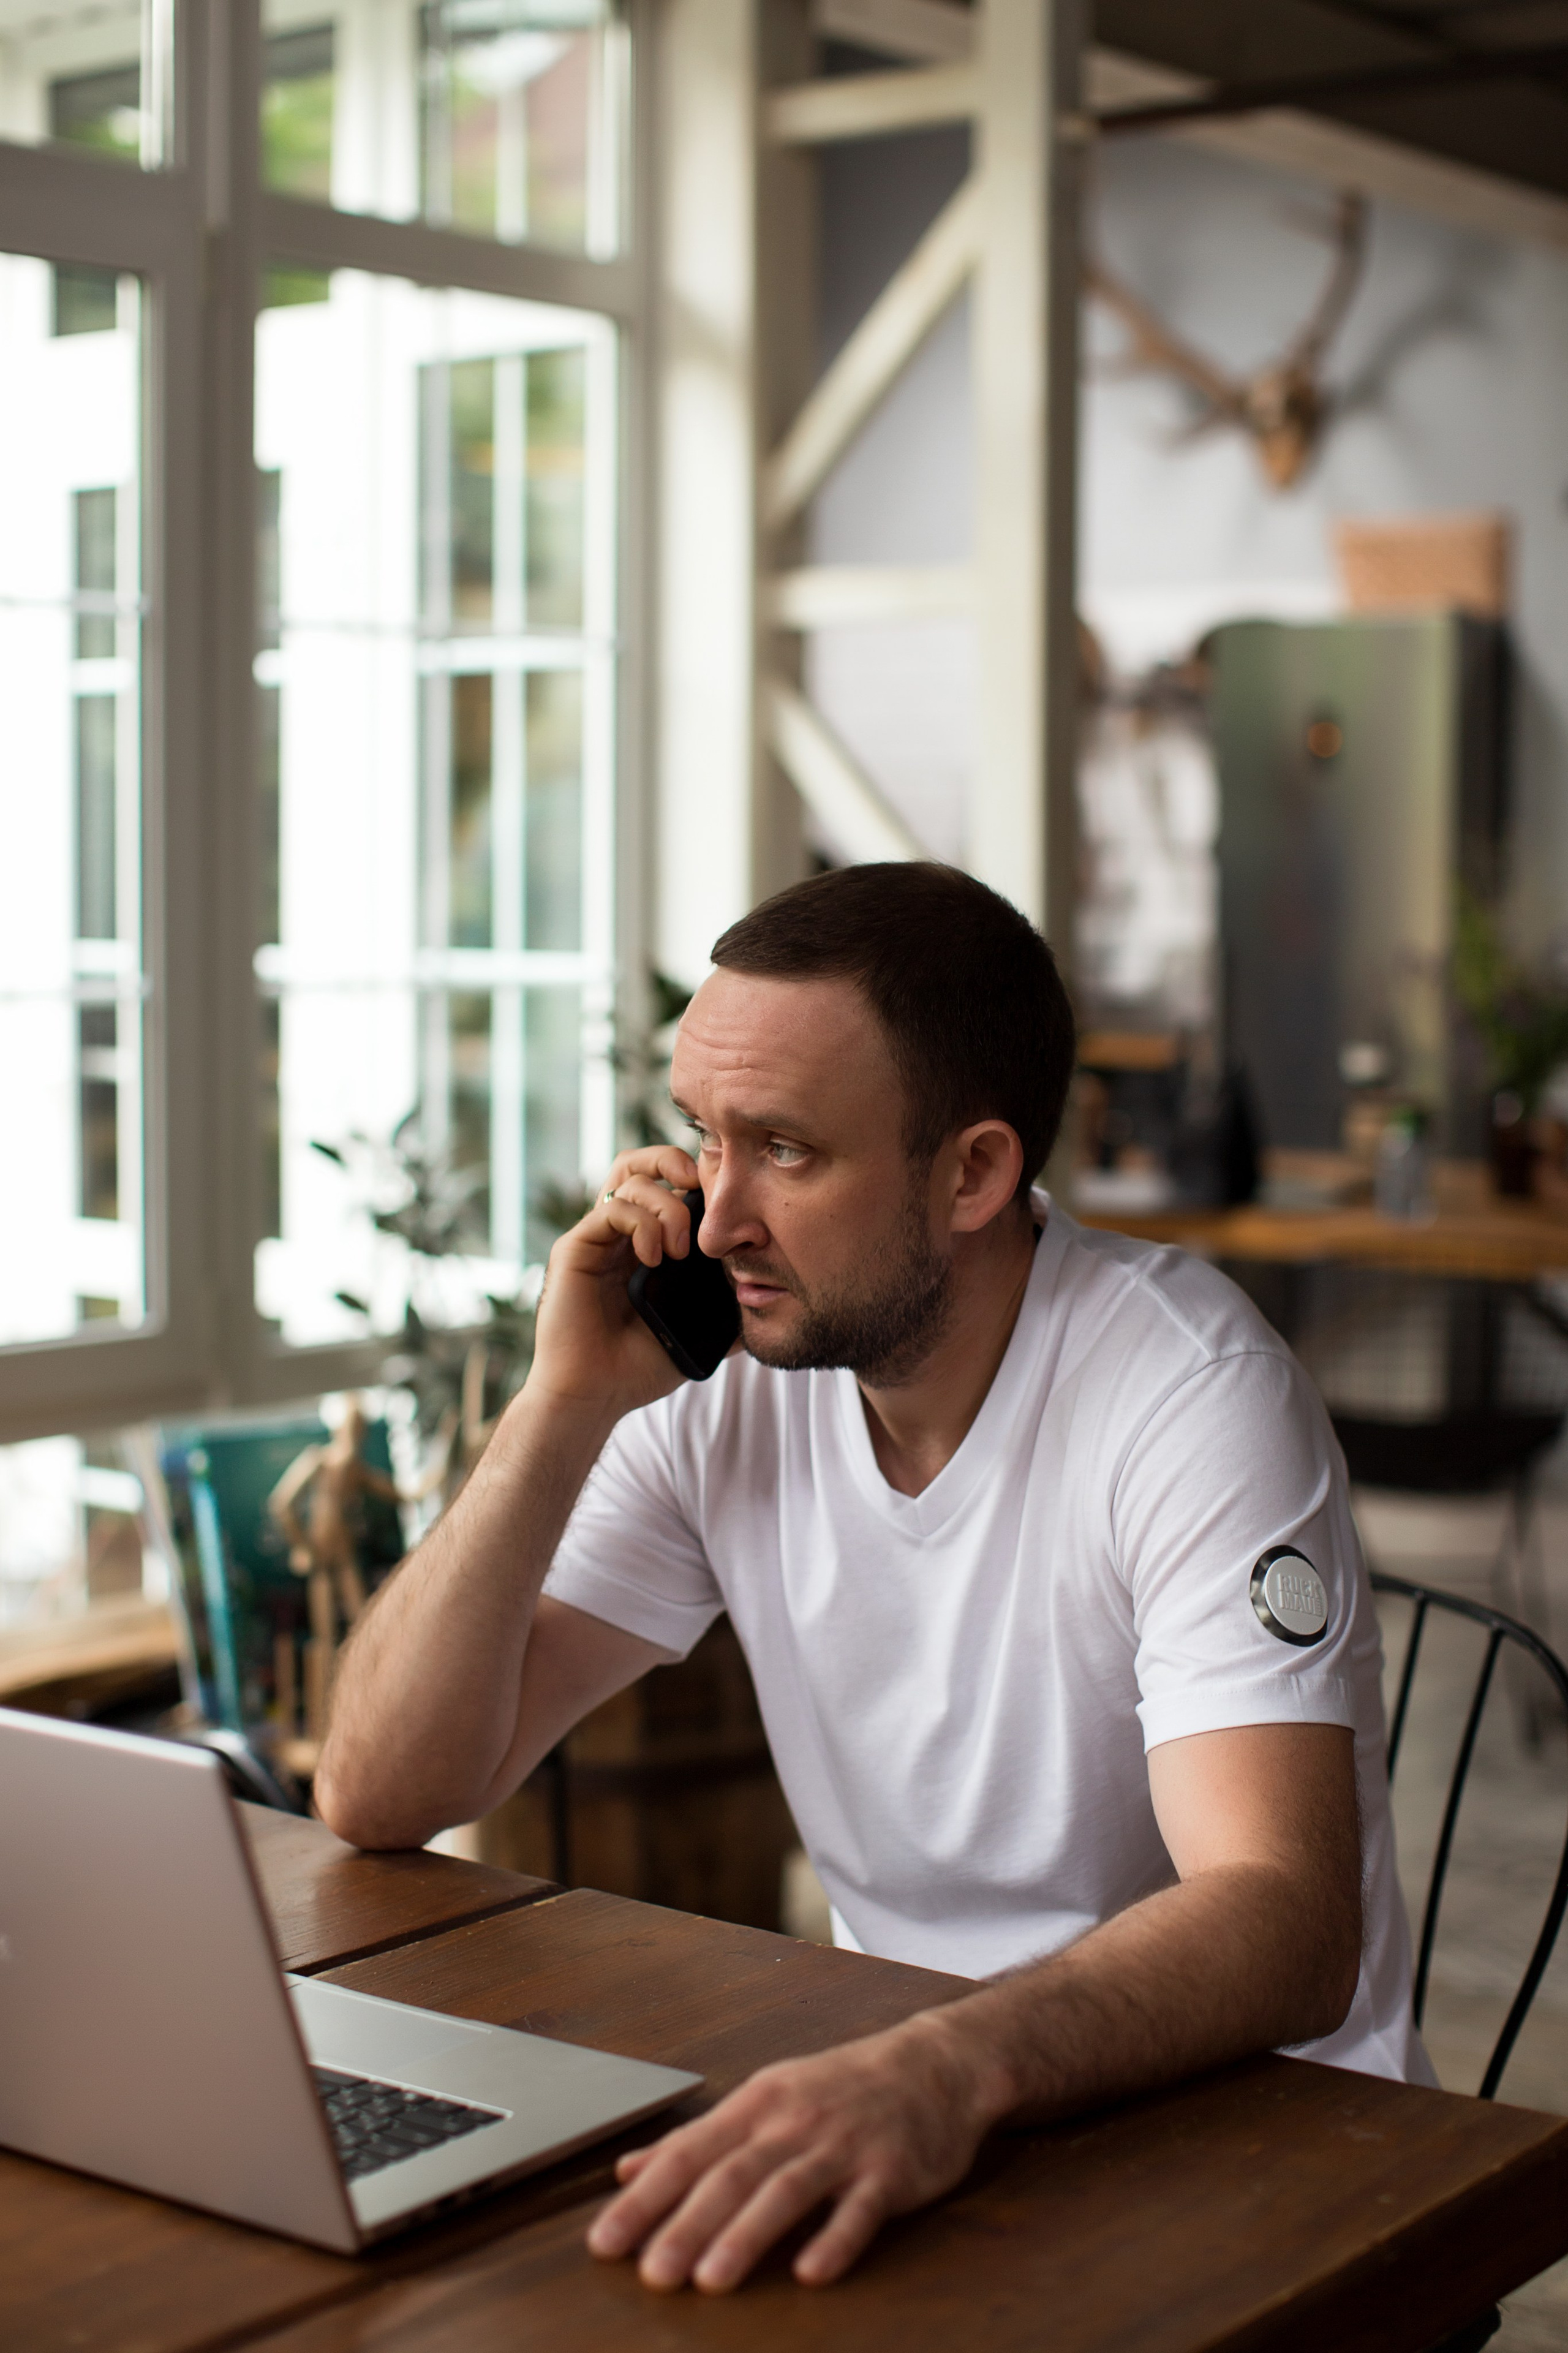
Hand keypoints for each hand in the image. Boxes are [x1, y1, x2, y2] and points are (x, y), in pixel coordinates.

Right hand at [528, 1144, 702, 1418]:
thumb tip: (768, 1298)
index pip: (664, 1184)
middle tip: (700, 1188)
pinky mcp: (576, 1248)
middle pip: (639, 1163)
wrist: (594, 1395)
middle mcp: (618, 1233)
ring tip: (678, 1251)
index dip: (693, 1177)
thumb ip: (729, 1311)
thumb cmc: (638, 1368)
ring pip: (630, 1179)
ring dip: (666, 1206)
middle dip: (673, 1160)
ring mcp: (596, 1238)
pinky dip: (642, 1223)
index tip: (723, 1199)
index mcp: (644, 1244)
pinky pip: (612, 1210)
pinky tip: (654, 1257)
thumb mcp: (698, 1333)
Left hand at [585, 2013, 998, 2293]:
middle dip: (688, 2224)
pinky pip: (859, 2209)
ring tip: (712, 2279)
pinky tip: (811, 2272)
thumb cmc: (842, 2087)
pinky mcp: (890, 2171)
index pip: (690, 2152)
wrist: (936, 2064)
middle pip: (732, 2175)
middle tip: (652, 2274)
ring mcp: (844, 2145)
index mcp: (758, 2103)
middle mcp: (794, 2121)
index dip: (646, 2199)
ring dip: (747, 2235)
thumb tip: (629, 2170)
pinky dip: (834, 2239)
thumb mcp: (766, 2098)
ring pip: (787, 2190)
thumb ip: (699, 2139)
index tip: (605, 2242)